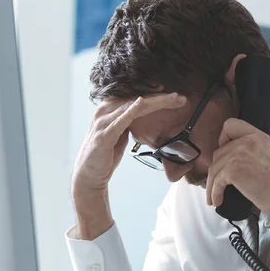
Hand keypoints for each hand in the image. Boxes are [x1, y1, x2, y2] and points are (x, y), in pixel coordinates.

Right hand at [71, 92, 186, 200]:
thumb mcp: (119, 134)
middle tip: (180, 97)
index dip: (154, 94)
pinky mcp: (104, 136)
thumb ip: (128, 121)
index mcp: (108, 109)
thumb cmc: (105, 155)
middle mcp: (104, 111)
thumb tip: (142, 113)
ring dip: (153, 101)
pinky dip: (131, 111)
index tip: (174, 95)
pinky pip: (120, 121)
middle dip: (159, 97)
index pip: (134, 96)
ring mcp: (103, 123)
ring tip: (172, 99)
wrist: (89, 176)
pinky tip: (141, 103)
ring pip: (132, 106)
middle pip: (135, 98)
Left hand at [206, 118, 269, 217]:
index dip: (223, 139)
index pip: (231, 125)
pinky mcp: (233, 170)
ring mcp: (239, 154)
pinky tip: (217, 200)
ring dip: (212, 184)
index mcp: (257, 136)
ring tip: (214, 196)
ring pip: (214, 168)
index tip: (223, 151)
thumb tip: (238, 158)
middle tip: (218, 180)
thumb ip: (254, 150)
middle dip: (217, 168)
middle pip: (219, 152)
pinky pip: (216, 181)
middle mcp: (247, 141)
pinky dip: (214, 193)